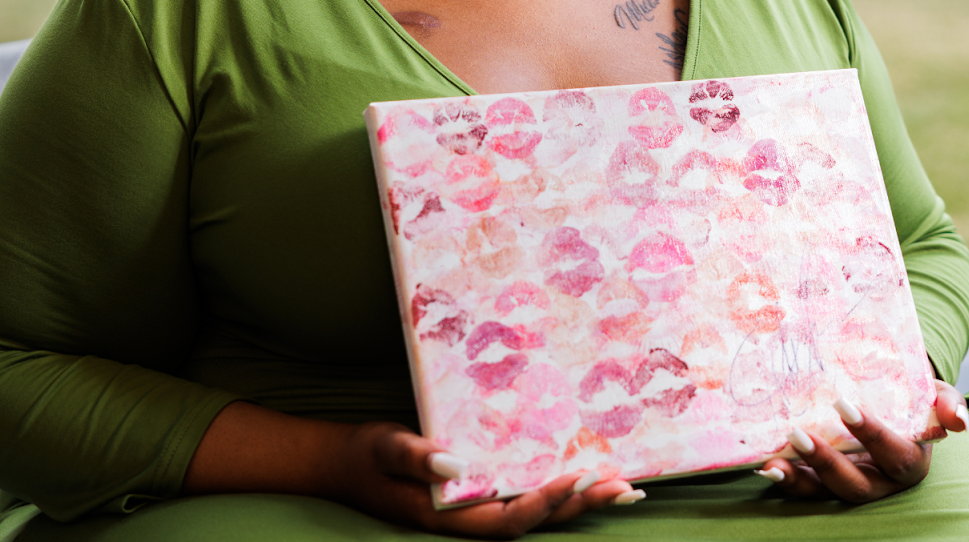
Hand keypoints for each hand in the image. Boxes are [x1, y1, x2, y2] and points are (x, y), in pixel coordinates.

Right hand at [337, 422, 639, 538]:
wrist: (344, 464)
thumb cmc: (365, 456)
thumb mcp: (384, 449)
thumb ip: (415, 458)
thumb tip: (453, 466)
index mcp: (448, 517)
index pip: (506, 520)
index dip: (543, 503)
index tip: (576, 478)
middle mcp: (469, 518)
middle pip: (534, 520)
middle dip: (580, 507)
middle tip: (623, 488)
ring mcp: (475, 507)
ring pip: (536, 510)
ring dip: (579, 501)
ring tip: (623, 487)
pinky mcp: (479, 492)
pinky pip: (525, 492)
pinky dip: (559, 486)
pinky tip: (587, 472)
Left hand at [754, 381, 968, 502]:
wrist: (892, 398)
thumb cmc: (915, 396)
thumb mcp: (935, 393)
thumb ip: (947, 403)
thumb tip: (956, 421)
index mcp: (910, 461)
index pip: (895, 455)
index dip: (872, 434)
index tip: (845, 406)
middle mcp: (880, 481)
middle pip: (856, 485)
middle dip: (827, 463)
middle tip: (798, 434)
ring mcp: (851, 483)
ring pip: (825, 492)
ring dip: (798, 480)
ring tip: (772, 465)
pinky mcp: (824, 482)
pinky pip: (805, 487)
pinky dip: (785, 479)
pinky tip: (765, 467)